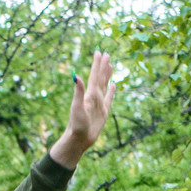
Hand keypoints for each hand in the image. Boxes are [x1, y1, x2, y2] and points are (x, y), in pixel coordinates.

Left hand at [47, 51, 116, 168]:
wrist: (79, 139)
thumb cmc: (77, 124)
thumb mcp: (77, 107)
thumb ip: (78, 91)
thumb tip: (76, 76)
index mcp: (89, 94)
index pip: (94, 75)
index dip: (96, 64)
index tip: (99, 52)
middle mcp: (94, 96)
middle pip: (100, 78)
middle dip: (102, 66)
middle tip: (106, 53)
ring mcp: (99, 103)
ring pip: (105, 85)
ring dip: (107, 75)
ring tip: (110, 65)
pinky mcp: (104, 112)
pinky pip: (109, 98)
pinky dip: (112, 91)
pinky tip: (114, 85)